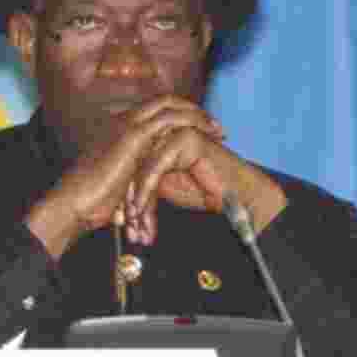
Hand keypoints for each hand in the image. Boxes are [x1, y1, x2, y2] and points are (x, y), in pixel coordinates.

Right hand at [25, 96, 223, 258]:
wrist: (74, 203)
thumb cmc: (90, 200)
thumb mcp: (118, 180)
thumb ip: (133, 172)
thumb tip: (148, 182)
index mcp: (117, 128)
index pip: (154, 111)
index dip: (179, 116)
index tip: (200, 130)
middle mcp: (122, 120)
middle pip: (165, 101)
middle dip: (193, 110)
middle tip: (215, 126)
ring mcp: (126, 124)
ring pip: (170, 105)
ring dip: (197, 115)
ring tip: (217, 130)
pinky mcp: (133, 135)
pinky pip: (169, 119)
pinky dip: (190, 123)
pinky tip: (204, 134)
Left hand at [122, 126, 286, 244]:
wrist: (236, 196)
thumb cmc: (204, 191)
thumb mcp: (164, 187)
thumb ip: (143, 179)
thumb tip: (120, 189)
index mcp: (159, 138)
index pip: (134, 165)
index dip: (125, 194)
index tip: (122, 222)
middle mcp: (165, 131)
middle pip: (136, 164)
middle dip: (129, 198)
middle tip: (126, 226)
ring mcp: (175, 131)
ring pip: (143, 166)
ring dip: (136, 198)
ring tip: (133, 223)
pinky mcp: (185, 137)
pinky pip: (156, 166)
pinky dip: (145, 190)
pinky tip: (140, 208)